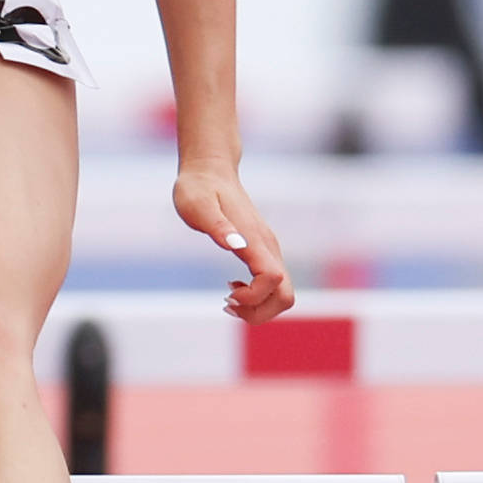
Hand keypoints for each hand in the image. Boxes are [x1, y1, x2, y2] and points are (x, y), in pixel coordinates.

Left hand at [173, 163, 293, 322]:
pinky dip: (257, 297)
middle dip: (260, 312)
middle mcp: (269, 247)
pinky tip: (233, 287)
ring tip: (228, 298)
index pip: (273, 280)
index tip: (226, 292)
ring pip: (283, 294)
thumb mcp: (197, 205)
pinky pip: (274, 285)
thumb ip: (217, 225)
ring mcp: (269, 250)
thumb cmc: (199, 188)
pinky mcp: (264, 251)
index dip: (253, 296)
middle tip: (228, 303)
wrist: (210, 170)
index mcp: (255, 239)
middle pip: (286, 296)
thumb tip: (235, 245)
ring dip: (258, 307)